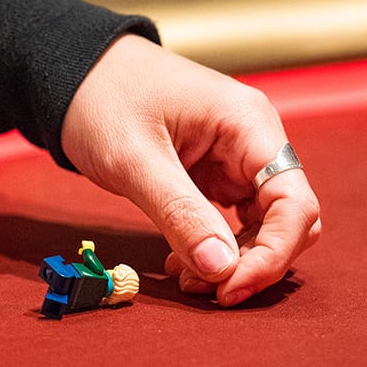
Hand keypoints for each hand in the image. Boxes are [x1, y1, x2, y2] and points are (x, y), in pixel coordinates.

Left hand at [61, 35, 320, 305]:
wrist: (73, 75)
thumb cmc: (102, 99)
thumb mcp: (134, 161)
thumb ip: (180, 214)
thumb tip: (222, 269)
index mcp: (249, 126)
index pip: (294, 203)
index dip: (273, 254)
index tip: (229, 288)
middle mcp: (253, 142)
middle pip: (287, 220)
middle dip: (253, 263)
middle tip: (205, 291)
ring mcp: (234, 159)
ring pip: (260, 227)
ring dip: (230, 261)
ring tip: (185, 280)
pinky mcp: (212, 175)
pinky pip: (229, 222)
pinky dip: (211, 248)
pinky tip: (179, 263)